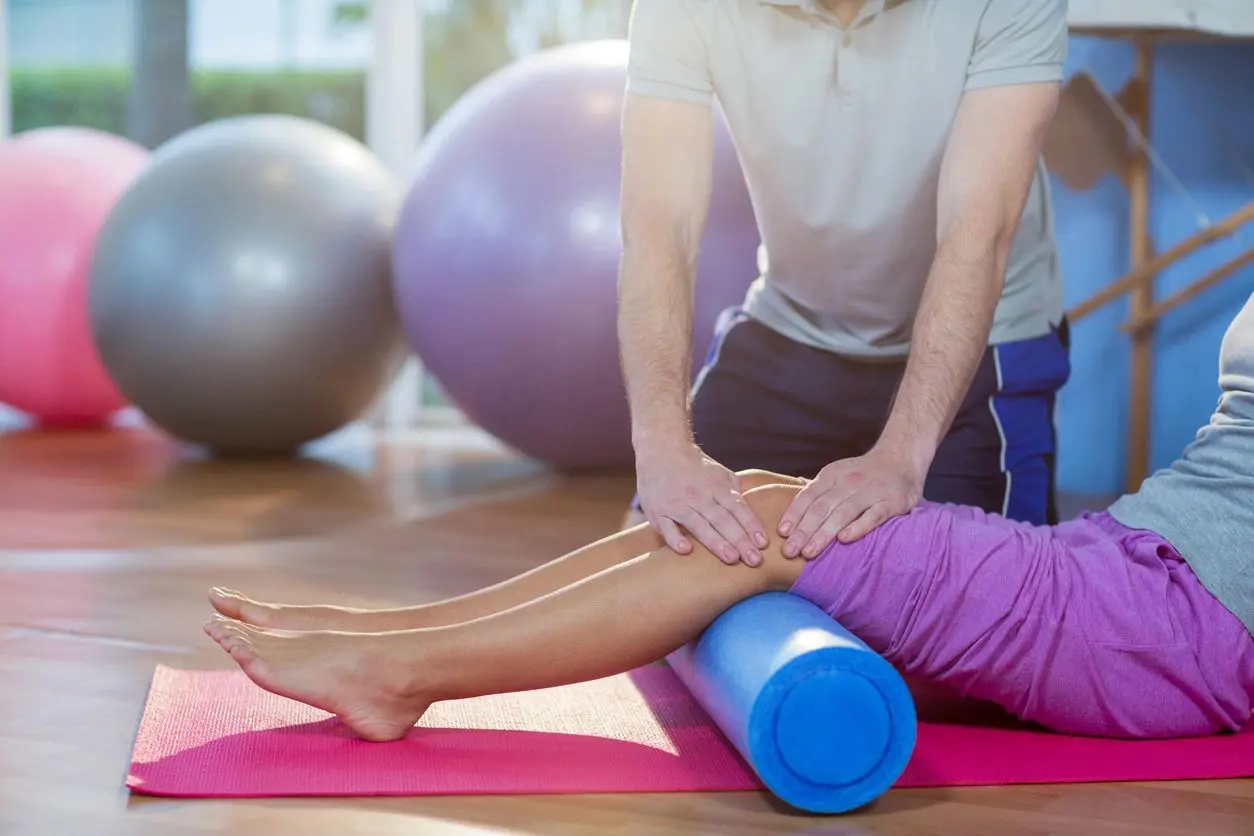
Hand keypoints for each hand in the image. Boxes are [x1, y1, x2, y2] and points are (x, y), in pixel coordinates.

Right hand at [635, 442, 769, 565]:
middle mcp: (698, 495)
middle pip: (722, 520)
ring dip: (716, 542)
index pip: (738, 508)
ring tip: (732, 559)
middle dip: (739, 540)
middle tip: (754, 560)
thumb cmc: (694, 466)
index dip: (751, 525)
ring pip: (699, 525)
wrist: (660, 449)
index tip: (763, 544)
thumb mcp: (719, 472)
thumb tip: (753, 509)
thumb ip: (735, 491)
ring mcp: (677, 504)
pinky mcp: (658, 512)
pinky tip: (686, 550)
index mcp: (716, 486)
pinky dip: (675, 538)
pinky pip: (667, 527)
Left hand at [778, 446, 925, 558]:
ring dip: (823, 534)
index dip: (794, 514)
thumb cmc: (865, 472)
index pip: (808, 496)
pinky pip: (872, 516)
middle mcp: (849, 482)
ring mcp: (870, 491)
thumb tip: (792, 498)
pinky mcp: (891, 502)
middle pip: (821, 508)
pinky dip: (858, 527)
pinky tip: (844, 540)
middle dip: (803, 531)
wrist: (902, 458)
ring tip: (808, 552)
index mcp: (832, 474)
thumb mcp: (838, 472)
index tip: (782, 533)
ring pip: (843, 514)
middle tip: (789, 551)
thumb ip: (818, 487)